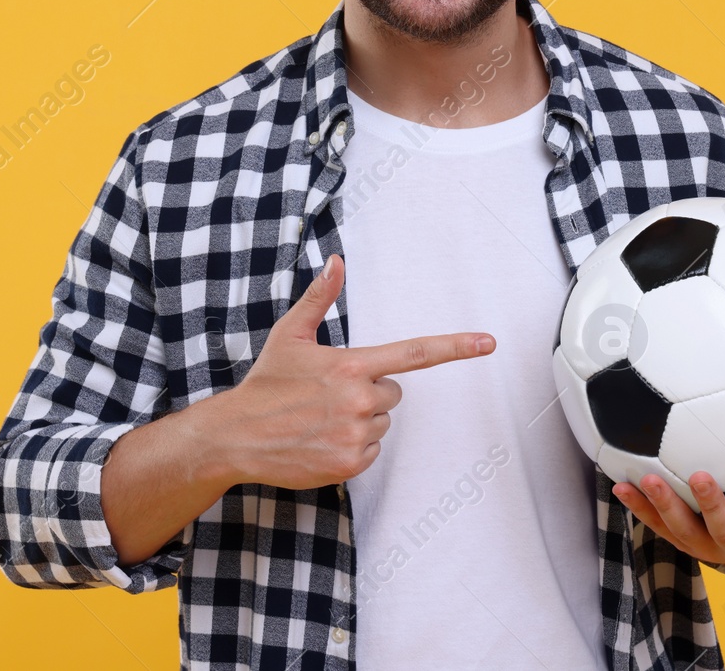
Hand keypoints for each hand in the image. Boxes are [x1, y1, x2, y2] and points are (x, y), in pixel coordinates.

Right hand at [219, 253, 495, 489]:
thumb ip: (319, 297)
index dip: (456, 346)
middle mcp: (359, 399)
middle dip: (369, 392)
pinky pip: (371, 450)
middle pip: (394, 394)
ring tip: (320, 419)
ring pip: (382, 422)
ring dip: (360, 421)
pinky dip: (352, 447)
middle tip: (329, 395)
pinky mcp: (349, 464)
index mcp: (351, 364)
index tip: (489, 342)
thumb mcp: (290, 334)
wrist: (235, 436)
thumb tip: (336, 260)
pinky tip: (321, 440)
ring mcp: (355, 434)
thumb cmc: (266, 382)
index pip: (415, 353)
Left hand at [612, 467, 724, 566]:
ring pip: (683, 530)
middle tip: (699, 475)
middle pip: (723, 530)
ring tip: (648, 479)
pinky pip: (656, 524)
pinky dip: (638, 506)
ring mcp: (704, 544)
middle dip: (712, 505)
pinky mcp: (678, 539)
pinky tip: (619, 483)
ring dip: (664, 505)